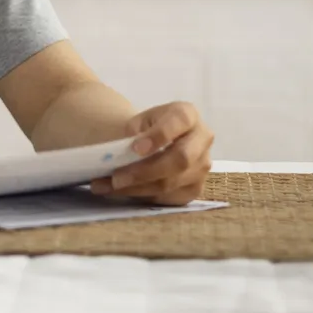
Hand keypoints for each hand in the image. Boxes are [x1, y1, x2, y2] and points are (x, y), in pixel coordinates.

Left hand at [90, 101, 212, 205]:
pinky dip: (141, 196)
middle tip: (117, 177)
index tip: (135, 148)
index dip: (159, 135)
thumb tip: (124, 154)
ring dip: (137, 188)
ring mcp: (202, 167)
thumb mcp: (140, 121)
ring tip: (110, 186)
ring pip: (171, 183)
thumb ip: (135, 133)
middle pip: (180, 159)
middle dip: (145, 171)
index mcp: (188, 114)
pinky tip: (120, 192)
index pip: (179, 122)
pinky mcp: (194, 188)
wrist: (157, 140)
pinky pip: (168, 197)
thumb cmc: (148, 128)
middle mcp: (202, 140)